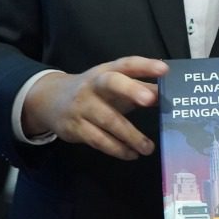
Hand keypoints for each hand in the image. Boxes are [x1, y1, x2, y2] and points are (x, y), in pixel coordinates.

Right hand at [22, 56, 167, 159]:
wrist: (50, 100)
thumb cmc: (95, 92)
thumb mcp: (114, 85)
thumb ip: (140, 87)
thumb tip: (168, 94)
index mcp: (106, 71)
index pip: (127, 64)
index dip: (145, 66)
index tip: (164, 70)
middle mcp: (93, 85)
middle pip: (111, 83)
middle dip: (130, 89)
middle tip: (150, 100)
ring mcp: (82, 106)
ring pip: (108, 119)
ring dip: (130, 135)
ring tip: (148, 148)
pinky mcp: (75, 127)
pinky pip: (98, 140)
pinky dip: (117, 149)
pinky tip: (131, 154)